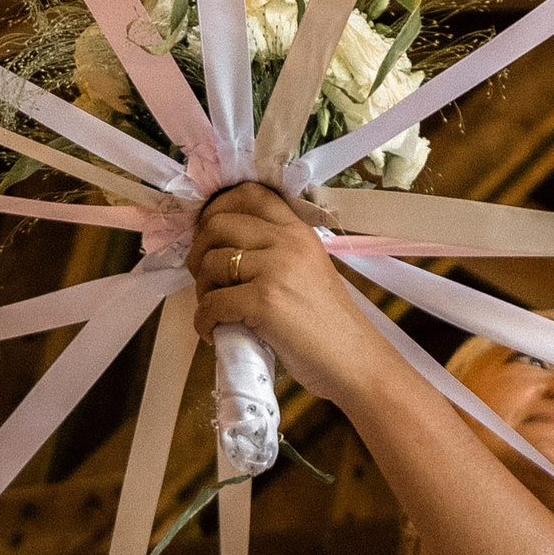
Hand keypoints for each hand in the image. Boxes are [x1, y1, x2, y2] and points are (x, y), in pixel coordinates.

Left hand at [187, 184, 389, 403]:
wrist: (354, 360)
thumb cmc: (330, 325)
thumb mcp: (310, 270)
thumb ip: (276, 253)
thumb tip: (223, 253)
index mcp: (298, 231)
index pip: (250, 194)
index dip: (217, 208)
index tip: (208, 235)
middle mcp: (287, 242)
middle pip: (218, 224)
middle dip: (199, 252)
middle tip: (205, 279)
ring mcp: (276, 269)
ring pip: (210, 263)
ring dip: (201, 290)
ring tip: (215, 310)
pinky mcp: (264, 301)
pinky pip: (212, 303)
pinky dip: (204, 321)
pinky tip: (214, 332)